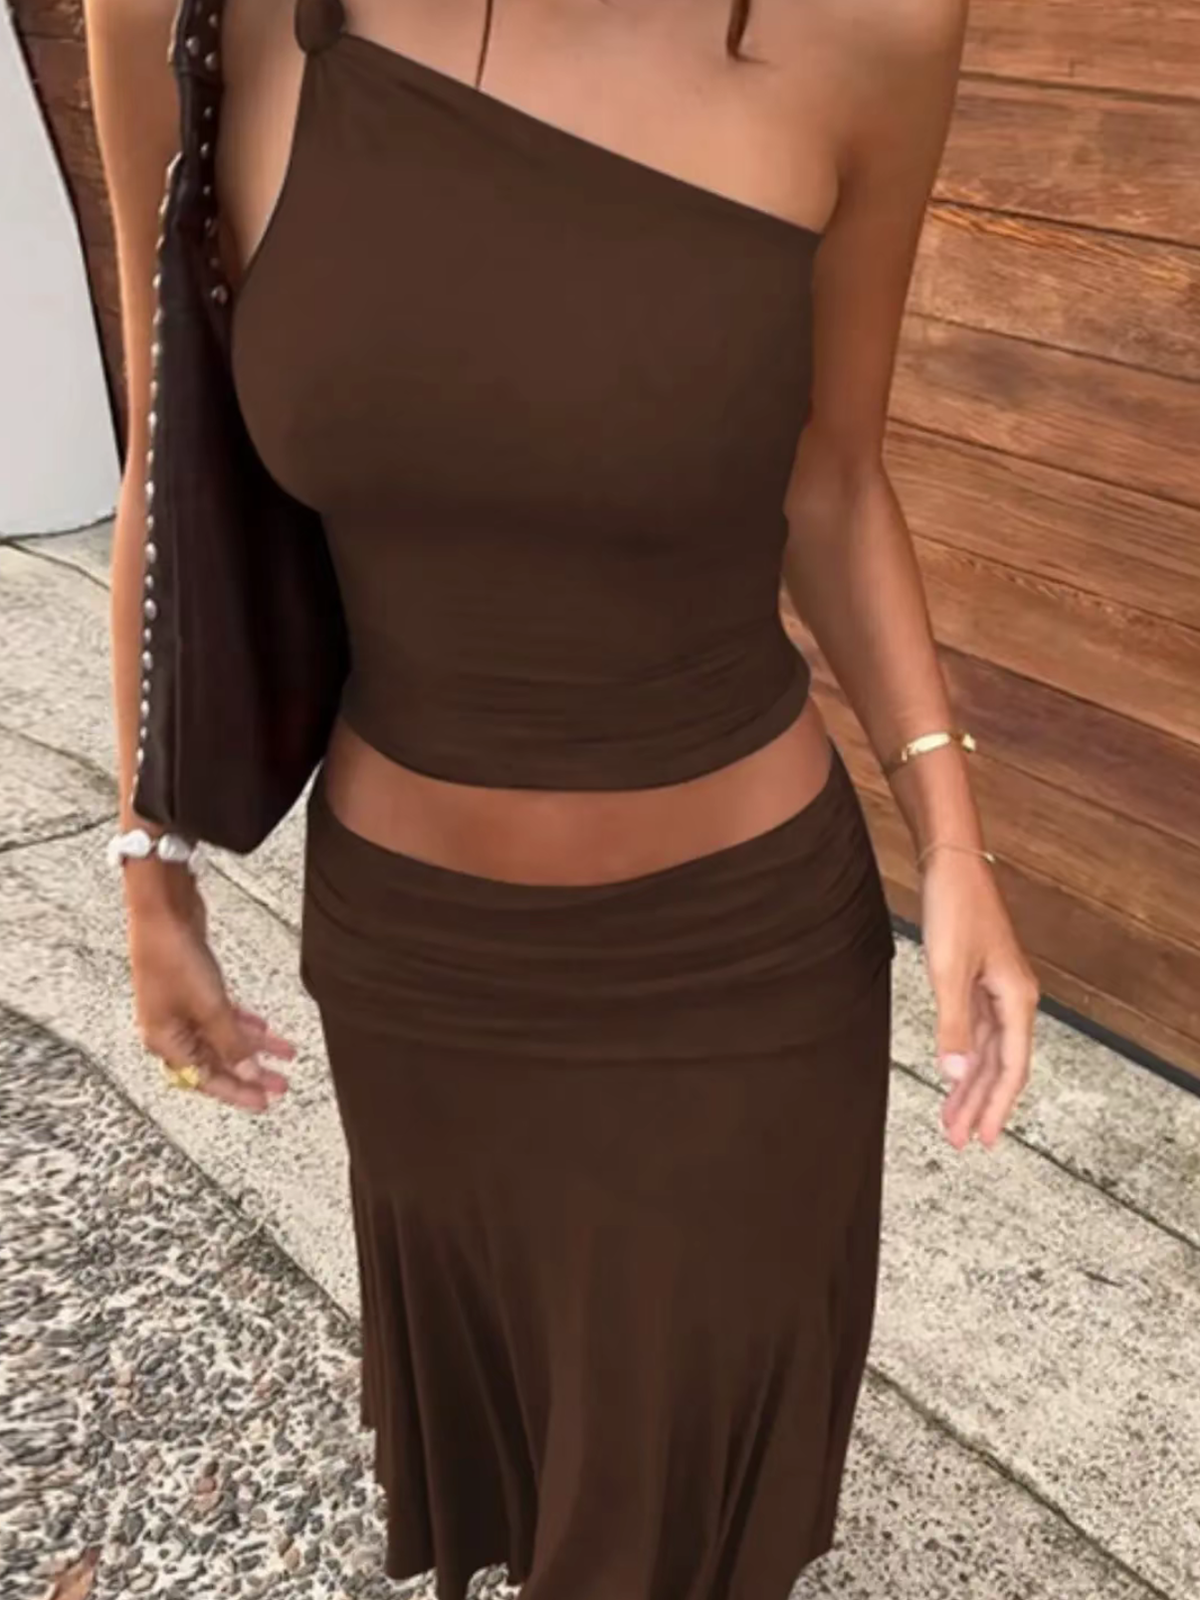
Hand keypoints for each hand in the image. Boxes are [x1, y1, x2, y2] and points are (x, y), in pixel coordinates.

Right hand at [126, 871, 296, 1112]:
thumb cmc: (174, 956)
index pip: (205, 1079)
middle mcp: (171, 1029)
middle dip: (251, 1072)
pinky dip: (243, 1023)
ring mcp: (182, 1007)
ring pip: (223, 1037)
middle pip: (216, 1061)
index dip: (237, 1092)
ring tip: (286, 1053)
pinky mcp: (194, 987)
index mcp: (165, 1041)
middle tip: (281, 1083)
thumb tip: (248, 1073)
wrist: (163, 910)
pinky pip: (222, 1015)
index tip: (265, 1102)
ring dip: (254, 1046)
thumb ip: (231, 1043)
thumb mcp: (209, 1007)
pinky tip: (264, 1027)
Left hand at [919, 849, 1037, 1148]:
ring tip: (953, 1120)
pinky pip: (976, 1032)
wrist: (952, 865)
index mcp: (1016, 999)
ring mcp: (996, 990)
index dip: (997, 1105)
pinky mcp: (979, 980)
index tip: (984, 1138)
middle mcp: (1013, 998)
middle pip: (1002, 1065)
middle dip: (981, 1104)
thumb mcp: (947, 971)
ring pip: (987, 1051)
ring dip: (971, 1085)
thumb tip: (955, 1074)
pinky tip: (953, 1074)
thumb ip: (952, 1026)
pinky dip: (964, 1056)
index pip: (1011, 1068)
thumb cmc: (955, 910)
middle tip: (962, 1140)